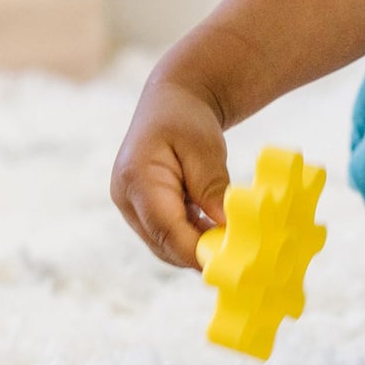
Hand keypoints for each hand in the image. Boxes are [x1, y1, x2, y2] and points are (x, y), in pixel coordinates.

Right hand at [111, 72, 229, 268]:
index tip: (228, 262)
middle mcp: (126, 197)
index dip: (195, 250)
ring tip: (231, 243)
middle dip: (199, 254)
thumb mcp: (205, 149)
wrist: (171, 102)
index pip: (165, 228)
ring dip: (197, 248)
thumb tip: (225, 229)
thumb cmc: (187, 119)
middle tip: (238, 258)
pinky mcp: (143, 212)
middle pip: (163, 243)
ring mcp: (131, 208)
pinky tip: (218, 233)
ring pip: (165, 245)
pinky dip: (192, 239)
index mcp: (136, 178)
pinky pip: (168, 236)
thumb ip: (212, 188)